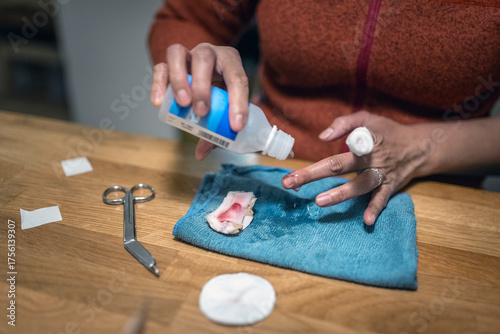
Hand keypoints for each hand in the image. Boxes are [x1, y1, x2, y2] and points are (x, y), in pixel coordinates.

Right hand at [151, 43, 248, 159]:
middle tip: (201, 112)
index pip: (238, 78)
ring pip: (178, 54)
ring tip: (182, 104)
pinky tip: (158, 103)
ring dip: (179, 79)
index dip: (238, 103)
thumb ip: (217, 129)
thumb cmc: (219, 91)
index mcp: (230, 61)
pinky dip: (158, 84)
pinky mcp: (169, 63)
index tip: (235, 126)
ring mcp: (187, 55)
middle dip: (203, 86)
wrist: (205, 72)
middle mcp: (208, 53)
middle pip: (204, 58)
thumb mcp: (224, 107)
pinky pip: (160, 68)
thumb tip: (201, 153)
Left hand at [281, 111, 430, 224]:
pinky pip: (382, 199)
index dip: (322, 148)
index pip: (337, 145)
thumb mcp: (368, 119)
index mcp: (364, 140)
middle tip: (290, 183)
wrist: (420, 147)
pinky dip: (375, 209)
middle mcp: (372, 157)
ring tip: (319, 201)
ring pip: (360, 184)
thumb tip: (321, 137)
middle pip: (341, 166)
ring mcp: (382, 173)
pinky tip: (366, 221)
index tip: (302, 159)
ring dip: (341, 193)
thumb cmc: (387, 132)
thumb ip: (344, 123)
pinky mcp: (390, 187)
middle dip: (313, 174)